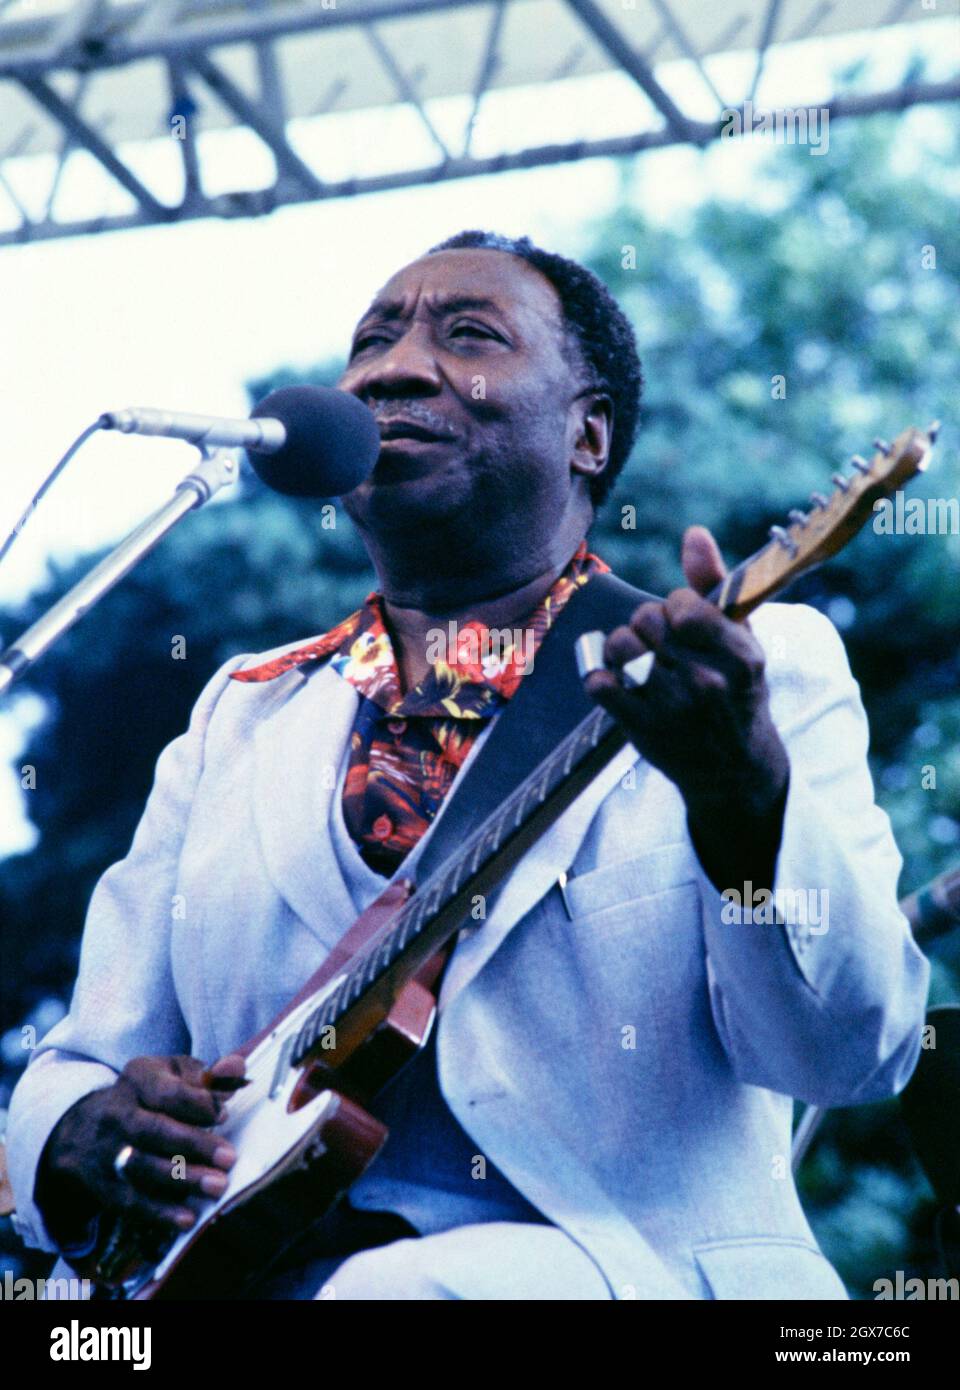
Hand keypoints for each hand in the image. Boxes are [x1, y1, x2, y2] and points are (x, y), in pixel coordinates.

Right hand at [36, 1052, 244, 1245]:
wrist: (85, 1128)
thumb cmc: (148, 1097)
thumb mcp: (173, 1075)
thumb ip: (208, 1076)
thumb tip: (237, 1066)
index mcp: (138, 1078)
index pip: (167, 1091)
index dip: (197, 1104)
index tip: (224, 1115)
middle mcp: (117, 1113)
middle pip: (154, 1130)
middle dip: (194, 1145)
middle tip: (229, 1158)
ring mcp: (107, 1151)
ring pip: (142, 1167)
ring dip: (182, 1179)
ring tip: (217, 1186)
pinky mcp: (104, 1185)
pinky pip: (130, 1202)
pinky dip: (159, 1212)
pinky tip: (188, 1218)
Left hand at [583, 526, 789, 887]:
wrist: (733, 770)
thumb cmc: (737, 692)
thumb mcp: (742, 639)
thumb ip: (715, 584)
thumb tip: (693, 534)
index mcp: (741, 658)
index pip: (684, 606)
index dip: (676, 606)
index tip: (684, 620)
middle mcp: (708, 685)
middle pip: (646, 620)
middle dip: (649, 623)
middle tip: (660, 642)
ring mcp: (672, 710)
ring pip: (620, 646)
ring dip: (623, 646)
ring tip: (639, 659)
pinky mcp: (640, 730)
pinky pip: (598, 682)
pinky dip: (601, 674)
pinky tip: (618, 679)